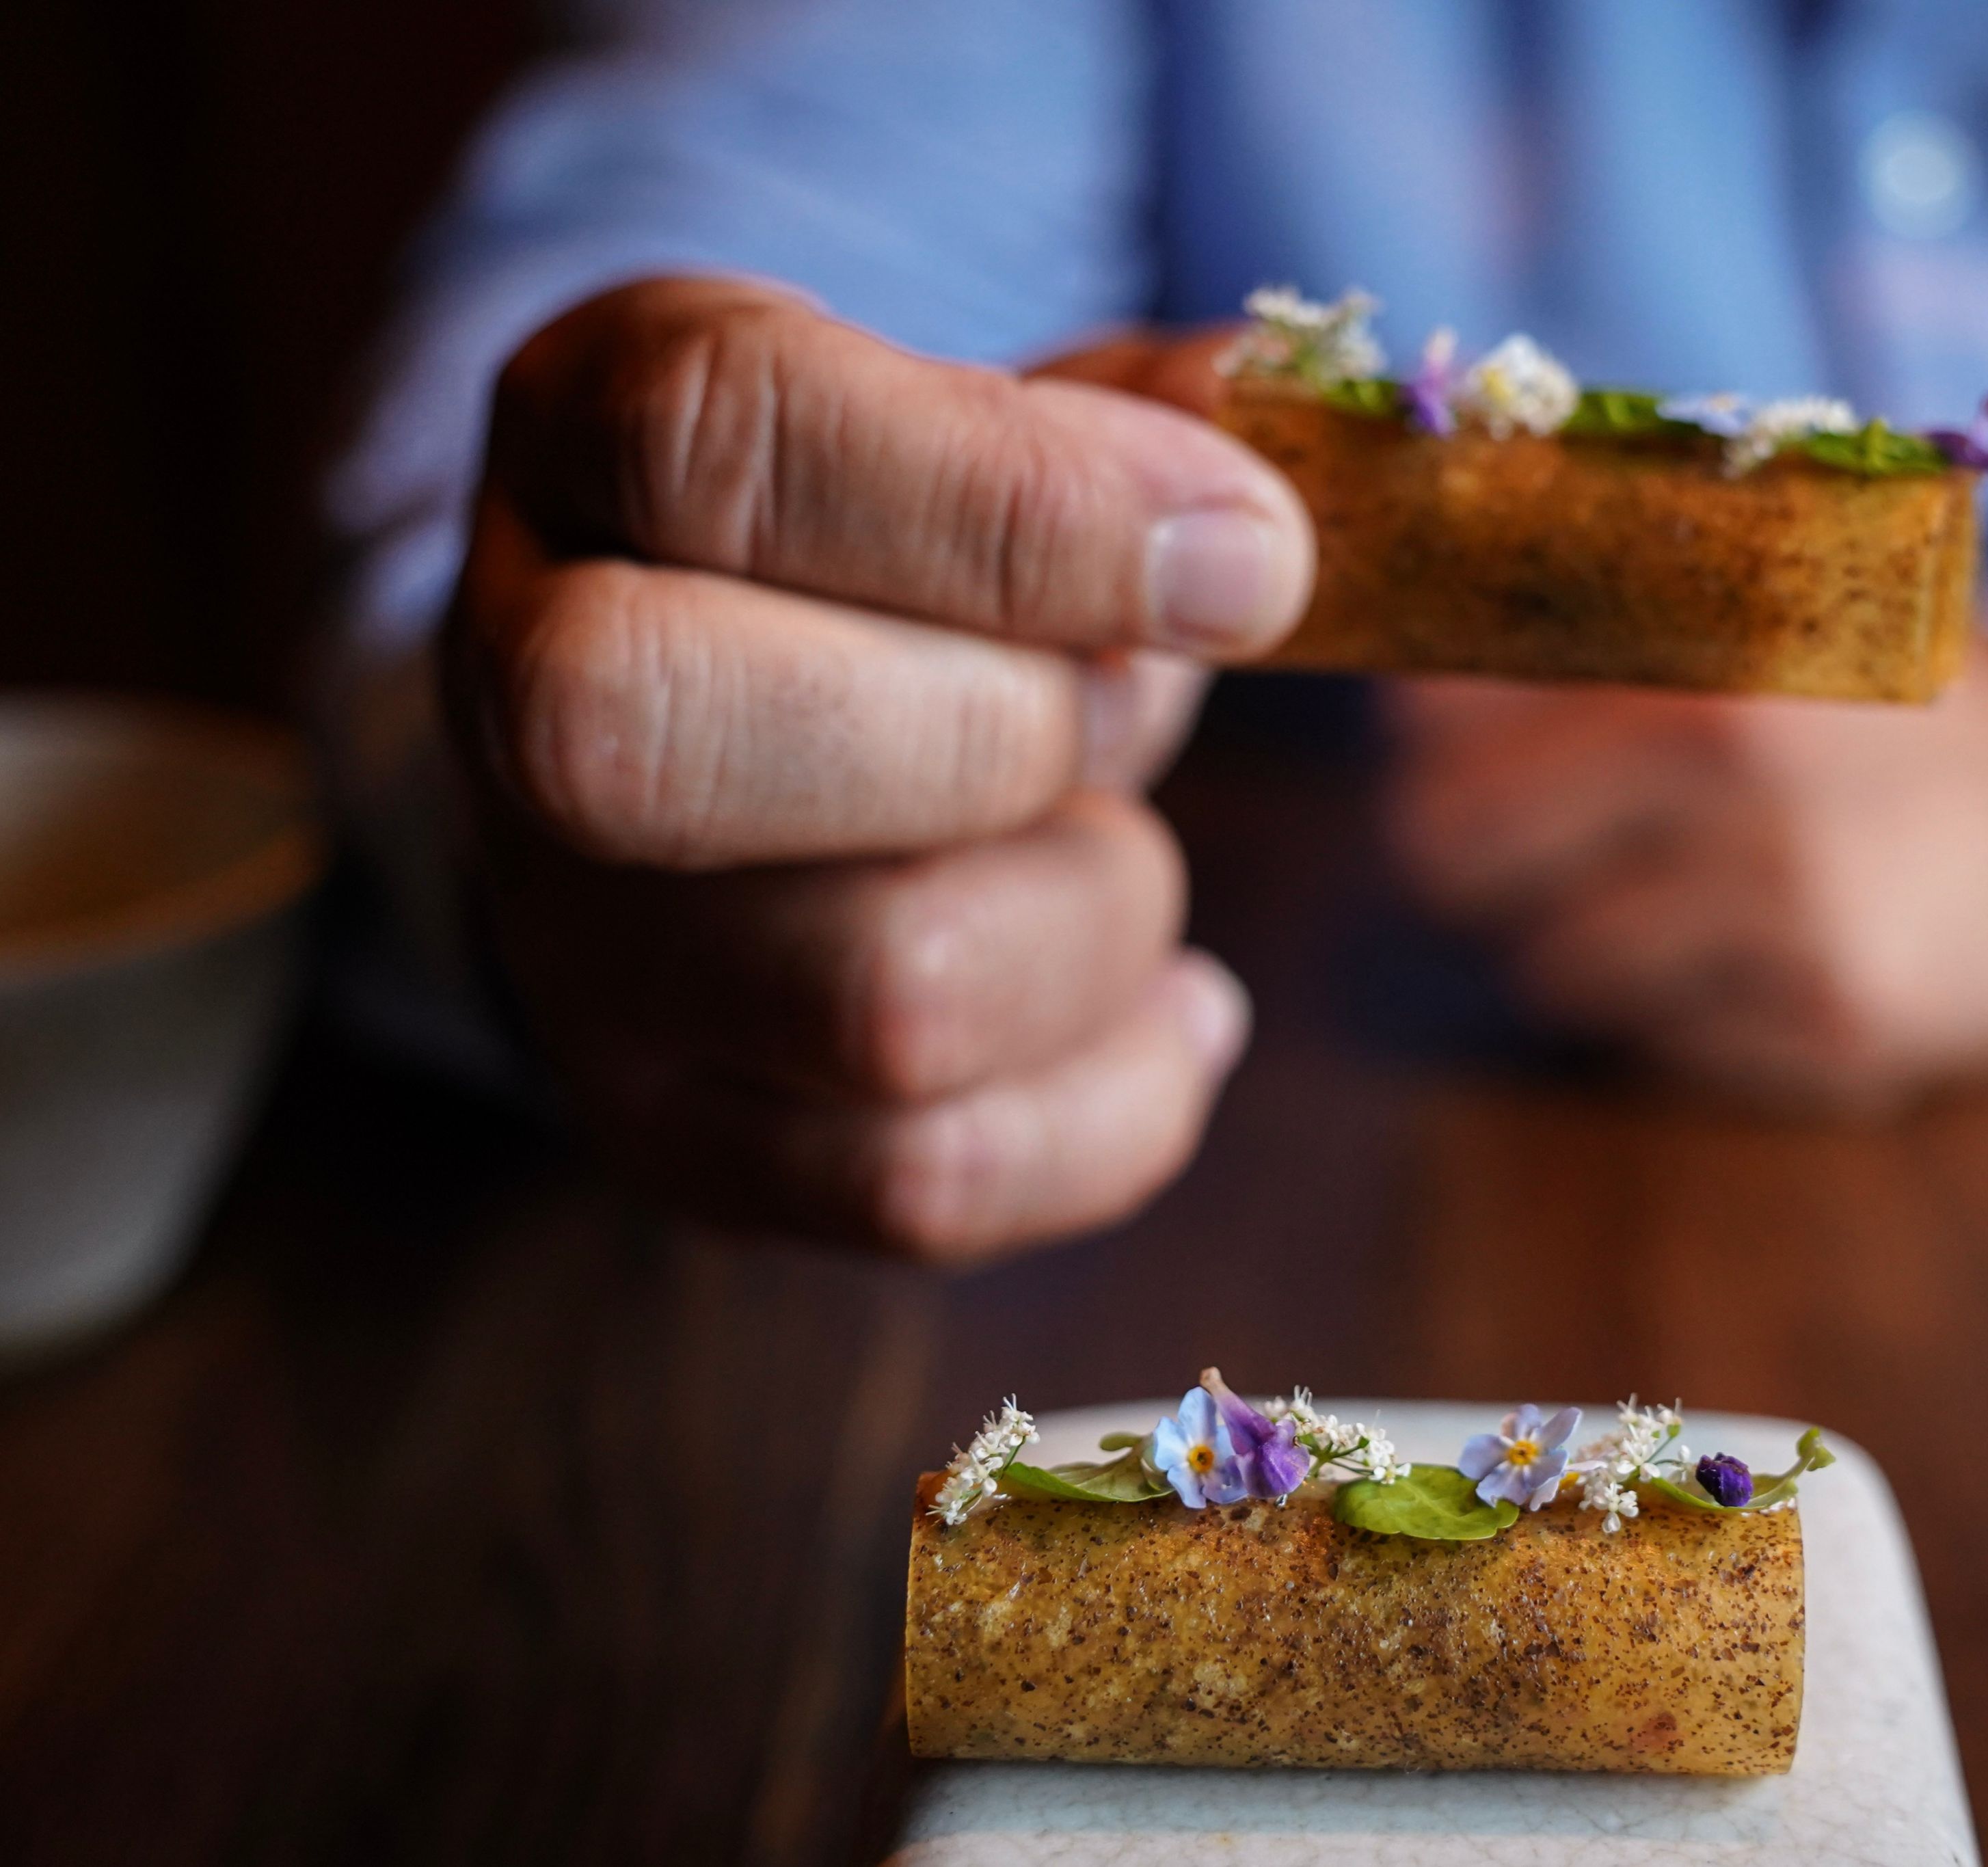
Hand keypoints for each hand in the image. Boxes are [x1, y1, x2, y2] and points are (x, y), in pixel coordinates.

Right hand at [443, 278, 1311, 1261]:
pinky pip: (927, 1185)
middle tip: (1116, 703)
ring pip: (880, 999)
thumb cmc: (895, 549)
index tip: (1250, 554)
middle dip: (1011, 732)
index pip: (722, 442)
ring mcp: (578, 949)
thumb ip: (1133, 410)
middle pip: (688, 742)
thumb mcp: (983, 410)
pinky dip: (1123, 1099)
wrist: (724, 729)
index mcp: (589, 434)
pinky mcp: (677, 1134)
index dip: (1021, 507)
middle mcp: (520, 695)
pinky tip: (1171, 1006)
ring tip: (1112, 844)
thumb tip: (1272, 447)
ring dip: (1097, 916)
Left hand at [1385, 641, 1987, 1107]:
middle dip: (1484, 854)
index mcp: (1696, 615)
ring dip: (1593, 940)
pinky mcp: (1831, 1015)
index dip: (1433, 741)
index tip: (1461, 744)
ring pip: (1548, 964)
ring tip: (1704, 888)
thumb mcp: (1736, 609)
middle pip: (1450, 849)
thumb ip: (1563, 611)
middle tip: (1560, 839)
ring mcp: (1787, 890)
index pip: (1438, 708)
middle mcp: (1736, 744)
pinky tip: (1775, 953)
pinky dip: (1692, 1014)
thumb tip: (1382, 675)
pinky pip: (1657, 1043)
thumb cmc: (1861, 712)